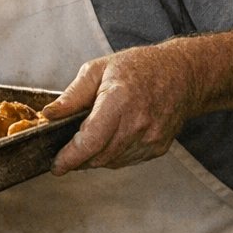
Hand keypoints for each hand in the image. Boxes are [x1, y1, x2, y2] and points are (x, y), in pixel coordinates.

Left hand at [42, 43, 197, 174]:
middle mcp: (138, 123)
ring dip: (95, 158)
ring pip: (112, 162)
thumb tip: (49, 114)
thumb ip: (72, 95)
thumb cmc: (139, 67)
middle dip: (78, 159)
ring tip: (90, 141)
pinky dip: (113, 156)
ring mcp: (151, 137)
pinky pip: (128, 161)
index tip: (56, 165)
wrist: (183, 74)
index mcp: (119, 101)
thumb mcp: (98, 70)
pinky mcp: (158, 147)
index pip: (91, 140)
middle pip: (100, 156)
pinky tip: (111, 139)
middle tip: (67, 153)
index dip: (70, 157)